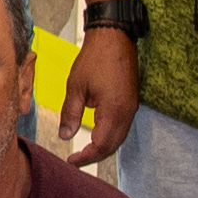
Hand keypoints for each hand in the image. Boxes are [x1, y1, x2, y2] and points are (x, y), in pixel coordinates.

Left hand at [56, 24, 141, 169]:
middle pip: (113, 145)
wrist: (114, 36)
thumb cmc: (95, 57)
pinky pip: (123, 126)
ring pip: (120, 137)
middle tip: (77, 160)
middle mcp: (127, 112)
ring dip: (104, 147)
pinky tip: (97, 135)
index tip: (72, 161)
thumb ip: (70, 113)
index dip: (86, 157)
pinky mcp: (131, 100)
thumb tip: (65, 136)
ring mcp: (132, 106)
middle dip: (96, 156)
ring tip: (85, 151)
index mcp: (114, 110)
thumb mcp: (76, 86)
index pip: (101, 145)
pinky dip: (110, 135)